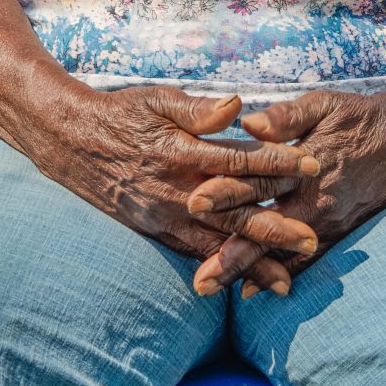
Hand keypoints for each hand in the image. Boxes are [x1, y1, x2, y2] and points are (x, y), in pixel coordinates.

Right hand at [24, 86, 320, 295]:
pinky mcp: (154, 230)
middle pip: (232, 213)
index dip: (277, 162)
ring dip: (250, 262)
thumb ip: (198, 109)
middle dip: (273, 229)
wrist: (72, 141)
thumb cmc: (122, 113)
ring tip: (286, 282)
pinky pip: (190, 252)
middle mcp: (176, 190)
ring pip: (214, 243)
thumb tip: (237, 105)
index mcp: (182, 152)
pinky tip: (241, 285)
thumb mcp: (158, 100)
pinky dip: (217, 269)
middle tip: (311, 241)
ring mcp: (164, 215)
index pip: (238, 159)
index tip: (314, 165)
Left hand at [185, 88, 385, 295]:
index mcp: (304, 165)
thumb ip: (285, 117)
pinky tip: (251, 290)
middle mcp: (314, 199)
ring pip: (279, 249)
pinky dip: (279, 274)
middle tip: (198, 277)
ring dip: (245, 269)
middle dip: (229, 253)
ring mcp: (327, 220)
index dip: (226, 192)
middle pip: (263, 228)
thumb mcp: (323, 105)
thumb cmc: (358, 117)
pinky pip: (306, 259)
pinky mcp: (338, 231)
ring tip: (211, 288)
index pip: (258, 181)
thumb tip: (248, 123)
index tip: (194, 202)